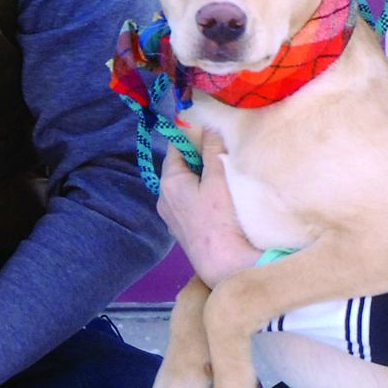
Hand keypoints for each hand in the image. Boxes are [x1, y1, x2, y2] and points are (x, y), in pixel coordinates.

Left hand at [156, 129, 260, 286]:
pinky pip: (188, 201)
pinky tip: (218, 195)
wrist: (223, 263)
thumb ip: (213, 149)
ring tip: (221, 168)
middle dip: (197, 155)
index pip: (175, 147)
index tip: (205, 124)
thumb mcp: (218, 178)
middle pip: (179, 166)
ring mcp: (171, 216)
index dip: (189, 133)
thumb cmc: (220, 220)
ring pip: (184, 185)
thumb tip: (209, 125)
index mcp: (169, 182)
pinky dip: (200, 193)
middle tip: (219, 144)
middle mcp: (164, 198)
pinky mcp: (181, 229)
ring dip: (200, 175)